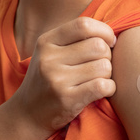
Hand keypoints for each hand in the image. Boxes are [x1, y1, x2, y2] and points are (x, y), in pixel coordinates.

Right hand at [11, 17, 116, 132]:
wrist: (27, 114)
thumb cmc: (47, 80)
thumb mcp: (50, 53)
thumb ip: (75, 39)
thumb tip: (112, 32)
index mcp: (46, 42)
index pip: (84, 25)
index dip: (104, 31)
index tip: (109, 42)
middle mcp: (49, 58)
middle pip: (98, 46)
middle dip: (107, 56)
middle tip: (101, 65)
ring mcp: (57, 79)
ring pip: (103, 67)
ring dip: (108, 74)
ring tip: (97, 79)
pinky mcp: (67, 99)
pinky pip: (103, 86)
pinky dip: (110, 88)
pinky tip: (102, 90)